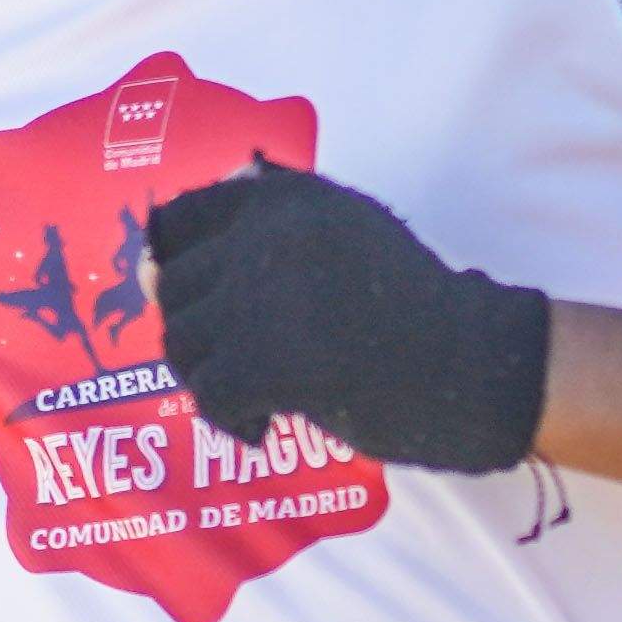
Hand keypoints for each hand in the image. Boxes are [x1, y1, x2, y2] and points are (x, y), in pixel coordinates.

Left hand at [143, 165, 551, 472]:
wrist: (475, 361)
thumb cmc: (409, 304)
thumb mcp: (344, 231)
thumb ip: (265, 230)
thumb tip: (146, 261)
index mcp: (283, 197)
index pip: (176, 221)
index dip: (176, 270)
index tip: (204, 305)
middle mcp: (266, 234)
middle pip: (172, 289)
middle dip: (198, 335)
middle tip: (245, 364)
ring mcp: (265, 296)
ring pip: (183, 346)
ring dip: (214, 380)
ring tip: (263, 395)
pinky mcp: (270, 358)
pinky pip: (211, 396)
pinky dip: (233, 420)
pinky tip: (271, 424)